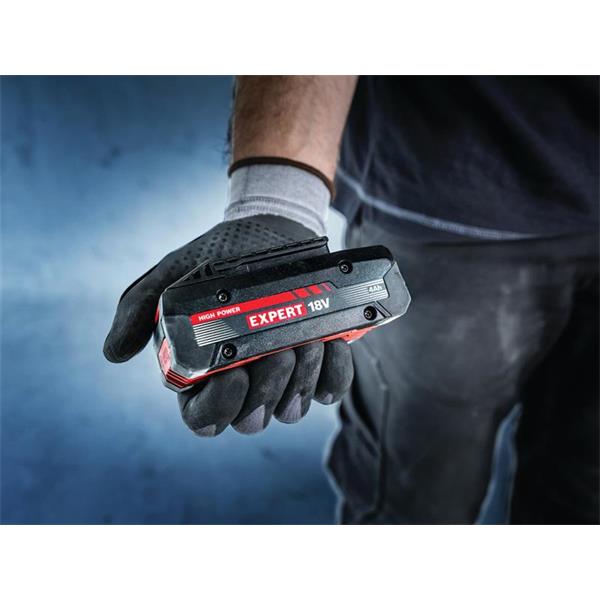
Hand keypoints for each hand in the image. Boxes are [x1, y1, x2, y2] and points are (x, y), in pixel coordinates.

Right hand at [103, 214, 353, 435]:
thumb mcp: (173, 274)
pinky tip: (330, 344)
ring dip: (301, 379)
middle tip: (278, 351)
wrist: (272, 231)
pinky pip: (330, 389)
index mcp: (203, 373)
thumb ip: (140, 309)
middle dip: (267, 390)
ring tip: (306, 340)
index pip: (204, 418)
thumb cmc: (218, 256)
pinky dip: (333, 374)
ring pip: (291, 409)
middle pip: (251, 420)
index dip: (218, 408)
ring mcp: (282, 376)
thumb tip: (114, 353)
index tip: (234, 372)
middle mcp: (243, 382)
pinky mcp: (316, 364)